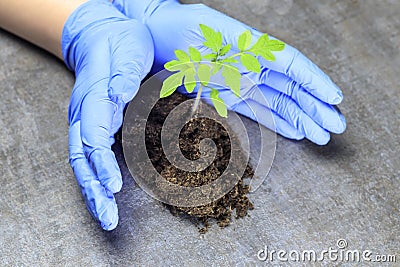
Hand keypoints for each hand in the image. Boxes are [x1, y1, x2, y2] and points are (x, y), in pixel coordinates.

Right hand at [62, 0, 153, 229]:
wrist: (101, 37)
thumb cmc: (119, 43)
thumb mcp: (127, 50)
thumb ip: (123, 73)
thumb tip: (118, 94)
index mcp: (92, 95)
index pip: (92, 135)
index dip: (101, 163)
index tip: (113, 186)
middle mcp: (83, 112)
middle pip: (80, 157)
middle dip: (93, 189)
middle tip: (108, 217)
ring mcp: (84, 120)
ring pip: (81, 161)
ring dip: (92, 191)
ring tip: (106, 217)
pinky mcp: (91, 124)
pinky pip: (89, 156)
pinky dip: (95, 178)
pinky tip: (104, 195)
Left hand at [114, 0, 345, 144]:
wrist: (154, 40)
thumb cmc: (178, 32)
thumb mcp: (203, 37)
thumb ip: (227, 57)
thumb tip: (252, 72)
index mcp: (250, 47)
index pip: (290, 64)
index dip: (313, 81)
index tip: (334, 98)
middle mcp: (251, 66)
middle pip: (291, 87)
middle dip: (315, 107)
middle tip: (337, 127)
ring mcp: (242, 83)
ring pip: (279, 102)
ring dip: (302, 119)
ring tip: (322, 135)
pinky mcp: (229, 97)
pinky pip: (259, 111)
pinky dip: (278, 122)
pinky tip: (296, 131)